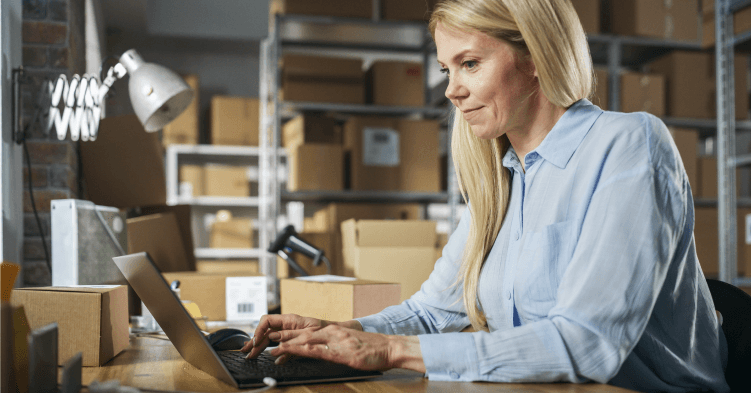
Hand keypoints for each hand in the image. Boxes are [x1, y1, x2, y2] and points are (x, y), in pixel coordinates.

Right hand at [241, 314, 325, 358]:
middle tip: (247, 353)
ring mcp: (288, 334)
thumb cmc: (323, 329)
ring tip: (250, 354)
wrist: (334, 333)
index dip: (258, 330)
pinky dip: (272, 352)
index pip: (267, 321)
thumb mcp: (308, 332)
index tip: (255, 342)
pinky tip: (267, 356)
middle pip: (266, 333)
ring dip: (259, 347)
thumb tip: (274, 340)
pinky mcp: (292, 343)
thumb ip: (290, 336)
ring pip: (270, 340)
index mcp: (289, 320)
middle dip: (255, 342)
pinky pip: (279, 347)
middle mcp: (286, 326)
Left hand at [269, 324, 424, 372]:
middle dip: (282, 337)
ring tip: (270, 346)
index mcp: (334, 330)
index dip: (289, 334)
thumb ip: (336, 345)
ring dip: (286, 343)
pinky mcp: (339, 352)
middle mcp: (332, 332)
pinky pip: (315, 351)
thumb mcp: (351, 344)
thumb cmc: (373, 348)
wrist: (390, 347)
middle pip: (301, 333)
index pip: (306, 331)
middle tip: (265, 340)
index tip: (274, 337)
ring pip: (304, 340)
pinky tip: (290, 352)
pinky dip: (299, 350)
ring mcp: (335, 340)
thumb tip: (324, 351)